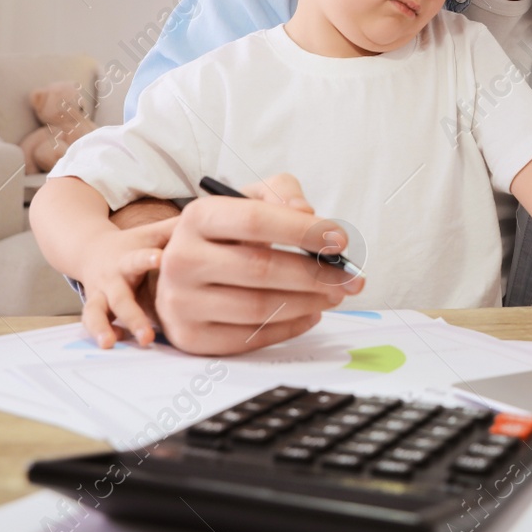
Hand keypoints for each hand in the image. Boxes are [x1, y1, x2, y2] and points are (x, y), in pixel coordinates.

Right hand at [77, 221, 170, 349]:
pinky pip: (93, 323)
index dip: (147, 259)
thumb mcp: (152, 234)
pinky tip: (115, 343)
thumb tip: (211, 218)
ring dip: (103, 328)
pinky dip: (102, 332)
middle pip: (120, 298)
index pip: (137, 259)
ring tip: (110, 343)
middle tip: (148, 335)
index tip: (159, 260)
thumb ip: (176, 230)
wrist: (90, 249)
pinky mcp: (94, 308)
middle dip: (133, 316)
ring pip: (96, 313)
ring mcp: (99, 295)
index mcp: (128, 259)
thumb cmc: (134, 245)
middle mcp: (112, 279)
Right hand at [153, 173, 366, 355]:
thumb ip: (282, 193)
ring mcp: (182, 303)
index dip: (303, 230)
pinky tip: (312, 312)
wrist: (185, 269)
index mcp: (196, 218)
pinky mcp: (193, 338)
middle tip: (350, 277)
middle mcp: (181, 260)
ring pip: (259, 307)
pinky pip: (252, 337)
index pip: (254, 221)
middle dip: (316, 273)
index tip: (340, 240)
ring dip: (309, 301)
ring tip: (335, 293)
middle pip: (260, 268)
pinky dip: (291, 326)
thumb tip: (306, 212)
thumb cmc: (227, 232)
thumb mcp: (249, 198)